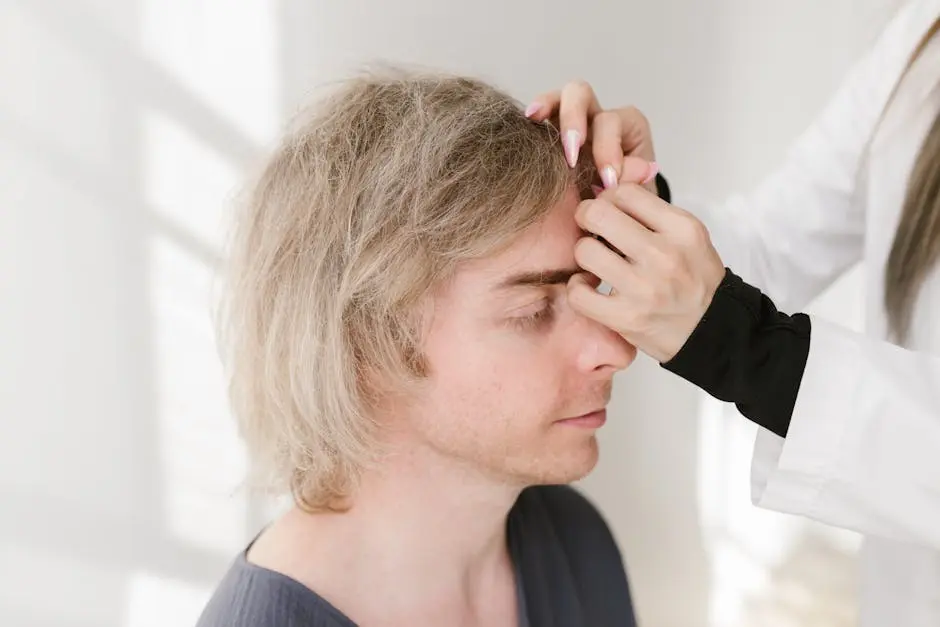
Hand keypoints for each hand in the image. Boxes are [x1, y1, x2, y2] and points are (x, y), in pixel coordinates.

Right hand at [525, 80, 657, 192]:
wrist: (612, 220)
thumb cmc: (625, 204)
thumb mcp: (635, 197)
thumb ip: (633, 183)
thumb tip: (628, 173)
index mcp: (626, 128)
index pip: (611, 124)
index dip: (607, 149)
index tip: (607, 182)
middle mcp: (597, 118)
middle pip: (583, 96)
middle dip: (573, 120)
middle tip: (569, 155)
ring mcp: (572, 123)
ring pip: (560, 97)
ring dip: (548, 105)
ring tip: (535, 117)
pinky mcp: (551, 135)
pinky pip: (540, 115)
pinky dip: (534, 114)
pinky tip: (526, 120)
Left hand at [567, 183, 725, 362]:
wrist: (711, 329)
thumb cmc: (693, 278)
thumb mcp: (687, 234)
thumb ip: (651, 209)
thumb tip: (607, 182)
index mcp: (681, 229)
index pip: (625, 192)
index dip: (609, 198)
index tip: (610, 211)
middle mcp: (663, 255)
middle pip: (598, 214)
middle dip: (587, 217)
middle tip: (591, 229)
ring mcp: (643, 288)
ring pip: (584, 251)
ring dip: (585, 254)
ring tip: (596, 261)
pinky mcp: (625, 318)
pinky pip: (578, 293)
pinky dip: (578, 288)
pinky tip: (590, 286)